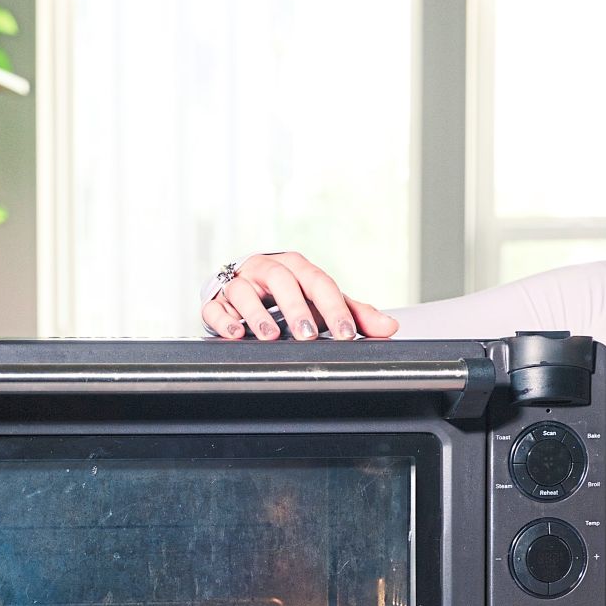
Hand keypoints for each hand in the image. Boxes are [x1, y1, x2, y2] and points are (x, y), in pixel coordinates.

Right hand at [202, 251, 398, 341]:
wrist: (246, 287)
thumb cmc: (289, 296)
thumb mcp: (322, 302)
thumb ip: (355, 314)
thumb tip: (389, 327)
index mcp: (296, 268)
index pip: (318, 283)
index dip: (333, 309)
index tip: (345, 334)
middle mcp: (267, 269)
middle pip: (281, 281)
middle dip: (294, 308)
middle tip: (307, 335)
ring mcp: (239, 284)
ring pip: (243, 291)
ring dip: (257, 314)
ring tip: (268, 337)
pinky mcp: (216, 300)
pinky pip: (215, 307)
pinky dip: (223, 319)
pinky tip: (235, 333)